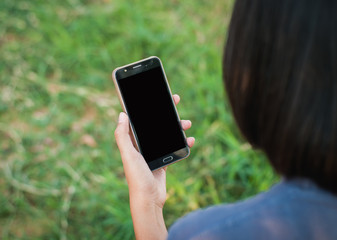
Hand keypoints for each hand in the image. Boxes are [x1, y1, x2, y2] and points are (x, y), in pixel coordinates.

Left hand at [114, 94, 194, 238]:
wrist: (148, 199)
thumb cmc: (136, 177)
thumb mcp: (128, 154)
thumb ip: (123, 135)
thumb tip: (121, 114)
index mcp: (133, 141)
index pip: (140, 119)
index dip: (148, 106)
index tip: (158, 95)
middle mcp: (143, 145)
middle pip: (156, 124)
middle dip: (166, 113)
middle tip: (176, 101)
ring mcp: (154, 153)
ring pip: (167, 134)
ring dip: (177, 127)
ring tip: (187, 123)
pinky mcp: (163, 161)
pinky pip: (174, 148)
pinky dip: (183, 143)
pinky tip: (190, 140)